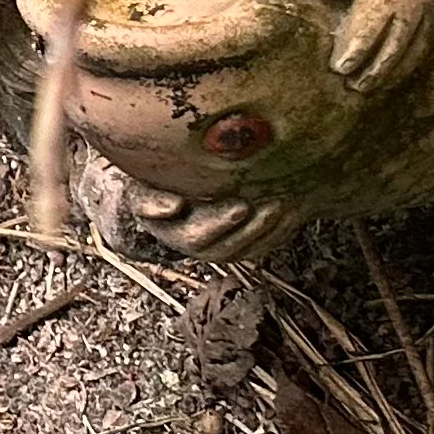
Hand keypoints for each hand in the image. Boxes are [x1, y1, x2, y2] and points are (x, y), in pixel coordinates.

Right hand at [131, 182, 284, 261]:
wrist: (171, 186)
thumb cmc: (154, 184)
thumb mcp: (140, 189)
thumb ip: (149, 200)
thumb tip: (174, 208)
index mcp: (172, 234)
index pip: (195, 236)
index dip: (219, 224)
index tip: (241, 206)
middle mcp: (198, 247)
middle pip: (224, 248)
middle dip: (249, 228)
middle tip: (268, 205)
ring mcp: (222, 248)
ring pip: (247, 250)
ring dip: (267, 230)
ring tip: (284, 204)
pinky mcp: (244, 244)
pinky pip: (263, 246)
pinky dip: (279, 231)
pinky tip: (293, 209)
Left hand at [313, 0, 433, 94]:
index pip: (371, 28)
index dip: (357, 50)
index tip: (340, 69)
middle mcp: (412, 8)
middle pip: (393, 46)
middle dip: (374, 70)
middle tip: (353, 87)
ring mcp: (429, 18)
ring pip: (412, 53)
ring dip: (391, 74)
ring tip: (368, 88)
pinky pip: (425, 52)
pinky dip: (408, 69)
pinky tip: (389, 81)